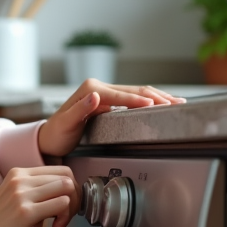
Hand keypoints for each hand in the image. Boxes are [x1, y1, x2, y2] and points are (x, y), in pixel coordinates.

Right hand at [0, 166, 76, 226]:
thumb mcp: (13, 198)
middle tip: (65, 216)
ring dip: (70, 209)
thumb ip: (35, 192)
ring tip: (58, 224)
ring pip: (67, 188)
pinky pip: (61, 205)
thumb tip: (65, 195)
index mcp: (18, 173)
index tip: (66, 205)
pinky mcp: (26, 212)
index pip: (60, 170)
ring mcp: (22, 194)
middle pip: (67, 177)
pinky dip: (64, 218)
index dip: (70, 188)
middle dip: (74, 198)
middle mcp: (20, 179)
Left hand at [37, 79, 184, 157]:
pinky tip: (162, 104)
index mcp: (90, 89)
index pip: (120, 94)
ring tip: (177, 102)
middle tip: (177, 103)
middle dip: (157, 97)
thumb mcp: (66, 123)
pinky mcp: (109, 102)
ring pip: (137, 93)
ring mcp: (105, 93)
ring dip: (157, 97)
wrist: (49, 138)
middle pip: (134, 90)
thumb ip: (80, 110)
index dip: (138, 100)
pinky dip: (150, 101)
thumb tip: (95, 96)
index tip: (155, 105)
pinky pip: (133, 99)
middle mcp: (98, 87)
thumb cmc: (57, 134)